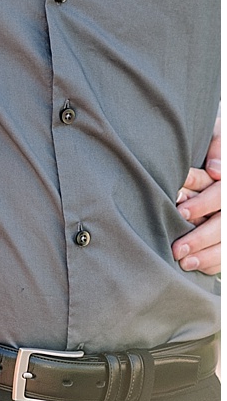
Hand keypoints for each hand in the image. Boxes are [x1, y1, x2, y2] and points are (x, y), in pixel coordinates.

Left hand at [174, 111, 220, 274]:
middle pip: (225, 223)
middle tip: (177, 248)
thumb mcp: (218, 132)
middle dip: (202, 237)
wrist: (218, 159)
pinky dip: (217, 263)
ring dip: (210, 255)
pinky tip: (200, 268)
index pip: (221, 193)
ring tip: (185, 261)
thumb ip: (217, 144)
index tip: (180, 212)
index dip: (203, 203)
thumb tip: (215, 171)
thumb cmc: (212, 140)